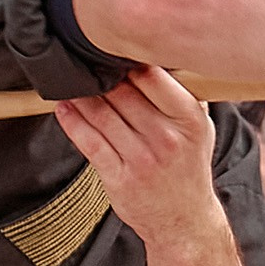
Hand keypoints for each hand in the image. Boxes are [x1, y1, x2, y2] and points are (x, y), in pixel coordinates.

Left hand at [50, 67, 227, 257]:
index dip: (127, 58)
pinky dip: (72, 121)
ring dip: (80, 94)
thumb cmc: (188, 168)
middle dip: (98, 73)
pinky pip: (88, 141)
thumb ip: (185, 94)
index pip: (152, 76)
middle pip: (121, 92)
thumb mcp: (200, 129)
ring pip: (101, 114)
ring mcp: (141, 159)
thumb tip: (160, 56)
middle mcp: (166, 138)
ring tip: (69, 80)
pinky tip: (64, 107)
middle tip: (82, 56)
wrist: (184, 220)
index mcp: (189, 120)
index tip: (111, 45)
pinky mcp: (118, 178)